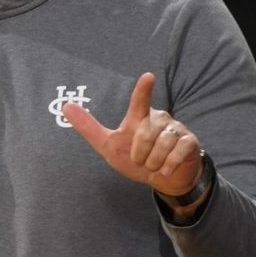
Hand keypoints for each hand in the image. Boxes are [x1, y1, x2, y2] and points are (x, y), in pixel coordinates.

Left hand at [62, 72, 202, 196]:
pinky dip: (169, 165)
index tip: (148, 76)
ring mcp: (176, 129)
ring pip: (162, 145)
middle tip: (142, 161)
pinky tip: (167, 169)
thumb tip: (65, 105)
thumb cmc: (136, 158)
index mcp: (140, 118)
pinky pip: (178, 152)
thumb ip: (89, 127)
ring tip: (155, 165)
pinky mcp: (189, 141)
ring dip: (154, 162)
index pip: (140, 102)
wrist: (163, 179)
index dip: (143, 90)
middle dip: (140, 155)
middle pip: (145, 135)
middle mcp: (159, 118)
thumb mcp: (108, 146)